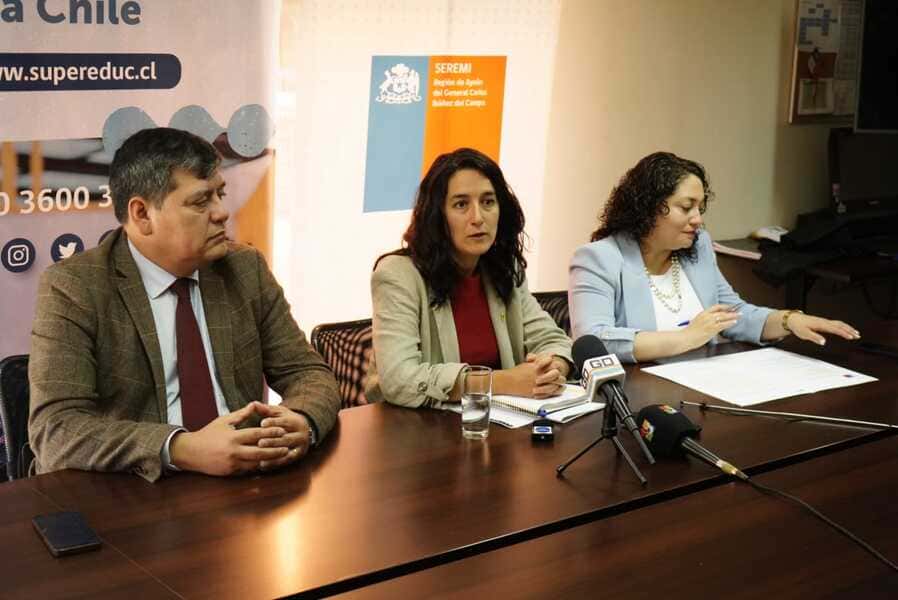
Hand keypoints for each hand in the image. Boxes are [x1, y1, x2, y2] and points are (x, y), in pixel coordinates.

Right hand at [170, 402, 288, 475]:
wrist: (190, 452)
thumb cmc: (208, 434)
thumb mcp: (224, 421)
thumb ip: (241, 414)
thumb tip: (255, 404)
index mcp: (233, 437)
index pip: (257, 434)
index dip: (271, 433)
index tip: (282, 431)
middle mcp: (234, 451)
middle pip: (260, 452)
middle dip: (275, 451)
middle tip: (287, 448)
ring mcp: (232, 463)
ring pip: (256, 463)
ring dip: (269, 460)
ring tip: (281, 457)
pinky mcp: (230, 472)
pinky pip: (248, 470)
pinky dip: (258, 466)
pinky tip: (268, 464)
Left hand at [253, 404, 314, 470]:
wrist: (304, 430)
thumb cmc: (286, 420)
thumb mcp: (279, 413)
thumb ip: (266, 410)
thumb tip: (254, 404)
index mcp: (295, 422)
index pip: (285, 422)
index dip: (273, 422)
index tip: (262, 423)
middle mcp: (300, 435)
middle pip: (286, 438)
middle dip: (272, 441)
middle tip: (260, 442)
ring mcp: (300, 446)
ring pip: (286, 450)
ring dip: (273, 453)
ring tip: (260, 455)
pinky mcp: (297, 456)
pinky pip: (285, 461)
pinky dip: (274, 463)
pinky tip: (263, 465)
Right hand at [683, 304, 739, 348]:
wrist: (685, 338)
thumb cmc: (689, 333)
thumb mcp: (697, 322)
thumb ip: (705, 321)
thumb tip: (712, 322)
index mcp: (702, 313)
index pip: (716, 307)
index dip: (724, 306)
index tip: (730, 307)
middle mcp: (707, 316)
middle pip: (722, 311)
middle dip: (731, 311)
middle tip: (738, 311)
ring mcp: (709, 322)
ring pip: (724, 317)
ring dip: (733, 316)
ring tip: (739, 315)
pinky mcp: (712, 329)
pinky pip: (723, 324)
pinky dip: (730, 322)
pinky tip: (734, 322)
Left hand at [787, 313, 859, 345]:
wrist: (793, 319)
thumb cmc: (798, 326)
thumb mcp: (804, 334)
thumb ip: (814, 338)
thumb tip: (823, 342)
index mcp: (821, 324)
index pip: (835, 329)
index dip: (844, 333)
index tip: (851, 337)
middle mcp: (824, 322)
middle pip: (840, 325)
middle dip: (850, 330)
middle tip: (857, 336)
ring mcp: (825, 321)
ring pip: (839, 323)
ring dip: (848, 328)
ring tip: (856, 333)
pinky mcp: (824, 322)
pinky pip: (836, 323)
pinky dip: (843, 326)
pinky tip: (846, 330)